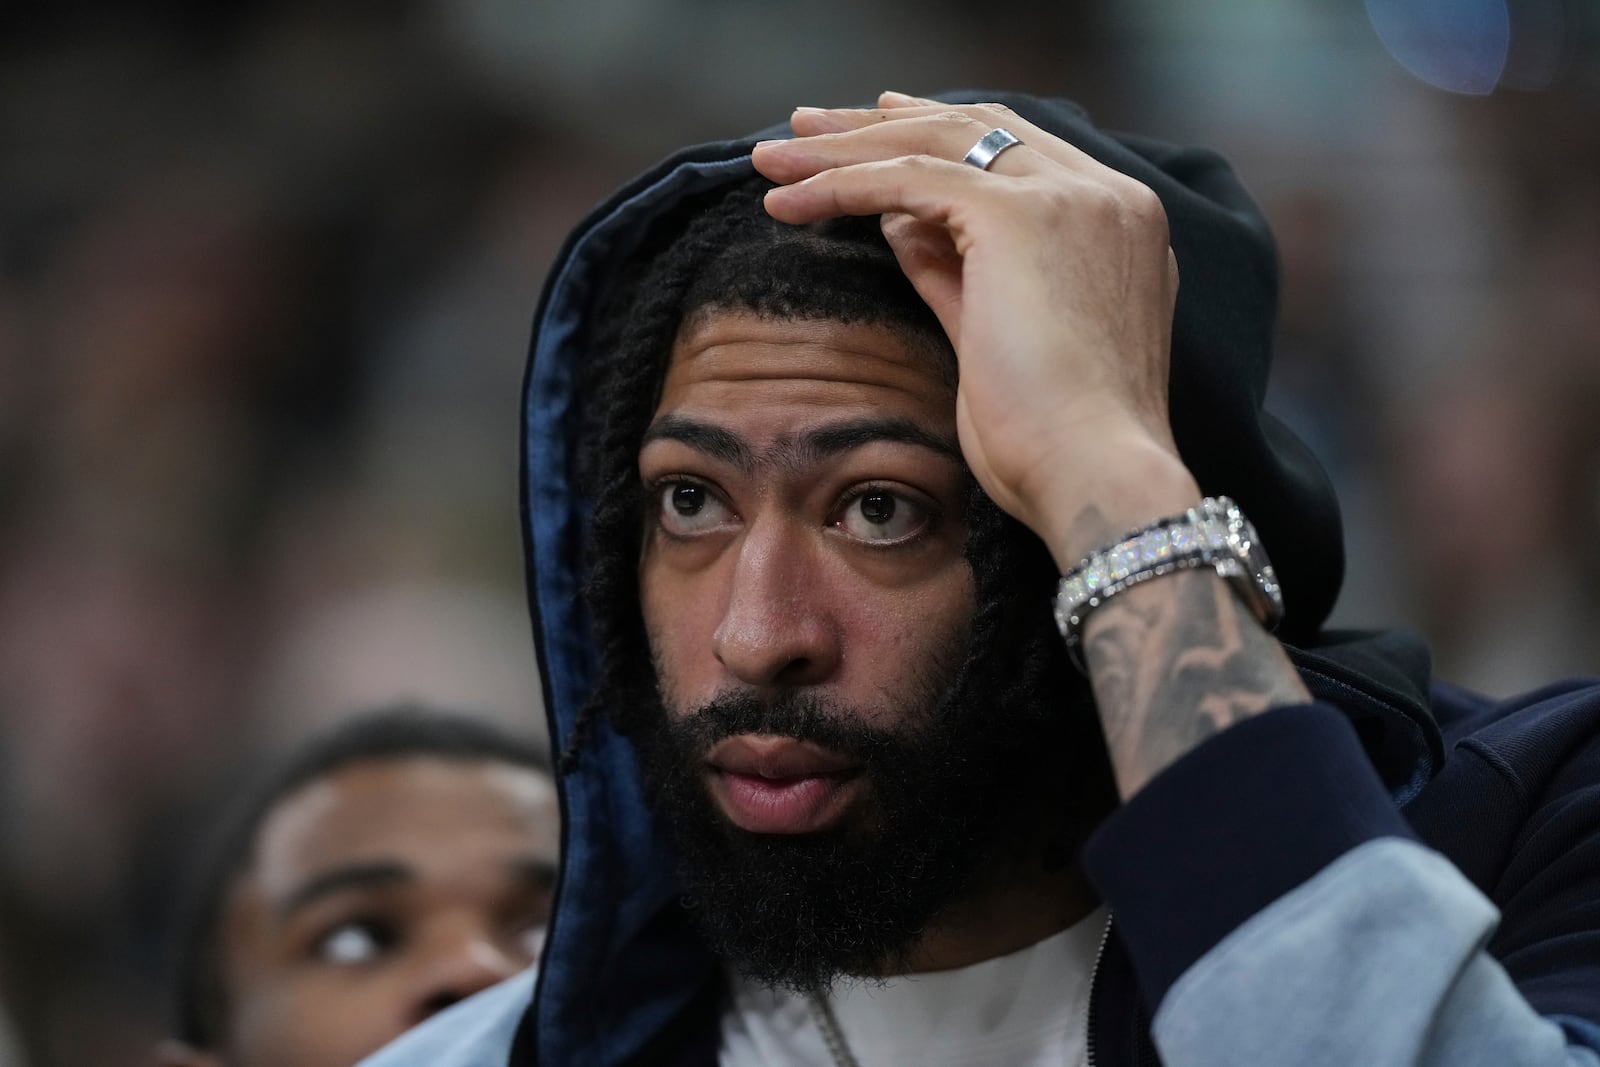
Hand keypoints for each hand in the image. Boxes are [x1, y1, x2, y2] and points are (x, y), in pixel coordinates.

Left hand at [753, 91, 1199, 565]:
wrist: (1093, 477)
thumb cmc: (1054, 442)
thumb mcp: (993, 338)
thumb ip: (953, 272)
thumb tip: (899, 223)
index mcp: (1118, 223)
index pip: (1016, 148)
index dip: (937, 134)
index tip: (873, 130)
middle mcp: (1105, 196)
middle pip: (975, 127)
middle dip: (880, 123)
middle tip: (804, 127)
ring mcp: (1069, 199)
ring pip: (936, 142)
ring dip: (844, 145)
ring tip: (772, 158)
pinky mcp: (1019, 218)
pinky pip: (907, 178)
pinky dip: (841, 183)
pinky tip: (787, 200)